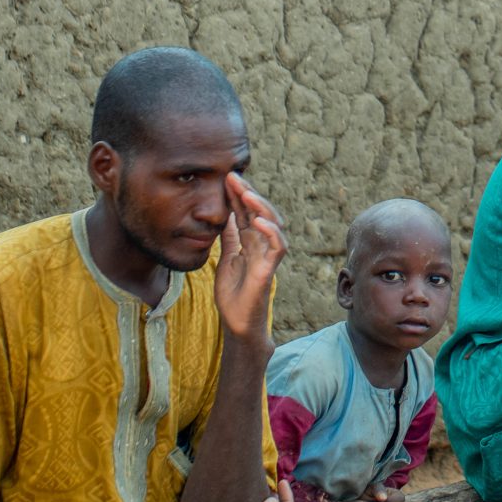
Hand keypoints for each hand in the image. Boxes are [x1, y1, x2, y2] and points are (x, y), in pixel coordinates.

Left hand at [213, 174, 285, 343]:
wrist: (236, 323)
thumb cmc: (233, 295)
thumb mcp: (225, 259)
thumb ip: (229, 238)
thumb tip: (224, 215)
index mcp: (249, 242)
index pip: (245, 212)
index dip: (238, 196)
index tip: (227, 178)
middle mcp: (261, 245)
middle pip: (259, 213)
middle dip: (248, 194)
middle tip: (234, 177)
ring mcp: (267, 256)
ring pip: (272, 224)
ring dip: (260, 207)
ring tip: (246, 194)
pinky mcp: (270, 269)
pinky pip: (277, 247)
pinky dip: (270, 232)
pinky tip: (257, 221)